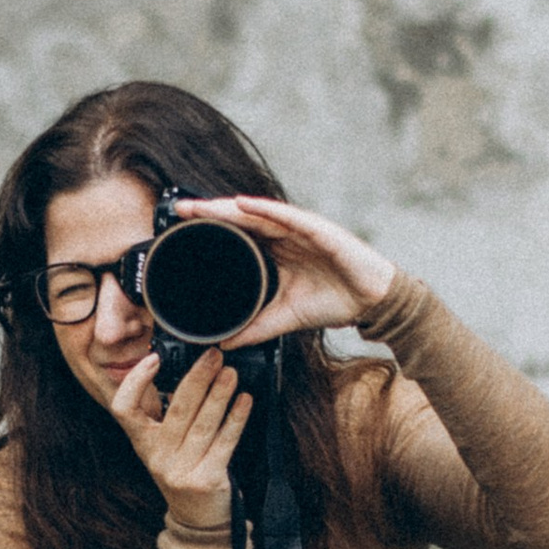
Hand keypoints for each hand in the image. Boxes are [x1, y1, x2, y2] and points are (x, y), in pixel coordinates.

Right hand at [110, 344, 253, 531]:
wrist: (198, 520)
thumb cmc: (186, 472)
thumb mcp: (167, 446)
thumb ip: (170, 414)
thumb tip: (193, 368)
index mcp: (143, 443)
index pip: (123, 409)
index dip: (135, 382)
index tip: (154, 359)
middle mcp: (157, 458)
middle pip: (176, 409)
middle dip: (197, 377)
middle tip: (214, 355)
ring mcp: (180, 471)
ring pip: (203, 423)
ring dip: (220, 394)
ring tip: (231, 373)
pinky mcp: (205, 481)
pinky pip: (224, 443)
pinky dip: (236, 419)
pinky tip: (245, 401)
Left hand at [172, 194, 398, 345]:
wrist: (370, 302)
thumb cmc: (333, 301)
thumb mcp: (285, 317)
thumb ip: (255, 328)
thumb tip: (224, 343)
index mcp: (275, 250)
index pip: (236, 234)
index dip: (210, 230)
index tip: (180, 231)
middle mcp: (283, 235)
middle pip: (240, 218)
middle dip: (210, 213)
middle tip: (179, 210)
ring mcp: (300, 230)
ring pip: (258, 213)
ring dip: (229, 207)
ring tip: (201, 205)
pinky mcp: (318, 230)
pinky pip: (287, 216)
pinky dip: (264, 209)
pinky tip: (242, 205)